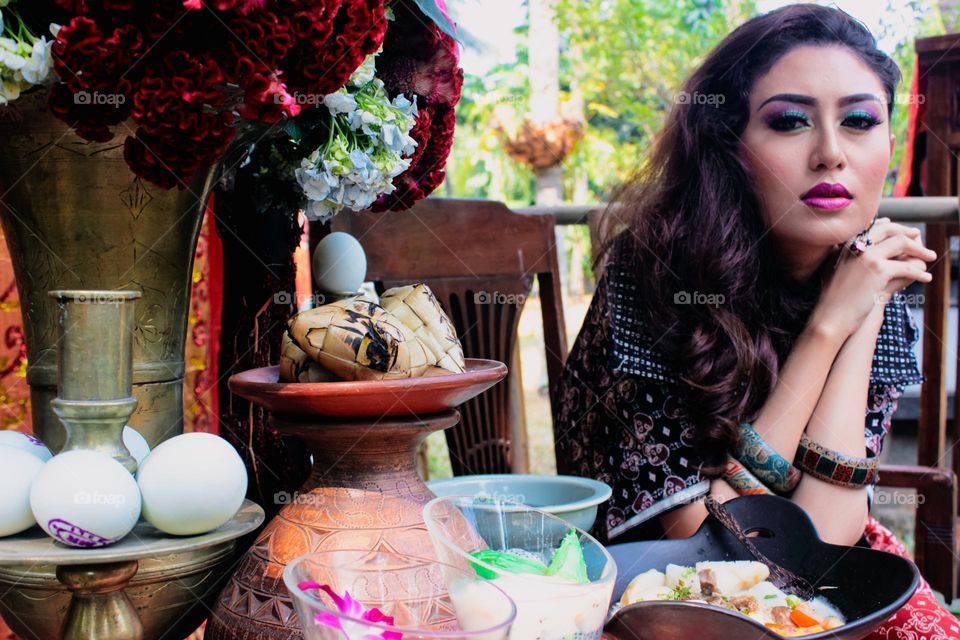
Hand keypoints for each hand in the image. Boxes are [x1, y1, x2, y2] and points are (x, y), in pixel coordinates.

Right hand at [811, 218, 934, 339]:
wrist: (830, 315)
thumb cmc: (833, 298)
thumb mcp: (838, 271)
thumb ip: (850, 258)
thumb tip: (866, 252)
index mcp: (847, 245)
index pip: (874, 227)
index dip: (891, 227)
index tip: (902, 230)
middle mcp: (857, 245)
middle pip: (889, 230)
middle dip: (907, 232)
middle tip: (918, 236)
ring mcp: (868, 256)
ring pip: (902, 244)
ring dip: (920, 249)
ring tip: (930, 257)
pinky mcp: (879, 270)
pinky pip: (907, 266)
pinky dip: (919, 272)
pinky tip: (926, 278)